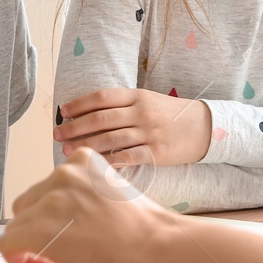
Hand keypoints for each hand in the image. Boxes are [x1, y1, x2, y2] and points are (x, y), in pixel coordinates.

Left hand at [0, 147, 172, 262]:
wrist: (156, 248)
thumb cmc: (147, 233)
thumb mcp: (112, 198)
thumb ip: (84, 202)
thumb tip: (63, 227)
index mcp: (84, 162)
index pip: (50, 188)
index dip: (58, 217)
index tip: (77, 234)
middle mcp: (63, 174)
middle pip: (29, 205)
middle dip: (44, 230)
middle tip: (71, 252)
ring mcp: (49, 201)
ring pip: (18, 226)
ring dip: (36, 247)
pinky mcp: (38, 229)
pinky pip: (8, 245)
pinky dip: (21, 261)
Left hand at [54, 88, 211, 167]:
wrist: (205, 127)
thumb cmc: (172, 114)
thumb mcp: (149, 100)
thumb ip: (124, 105)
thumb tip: (91, 113)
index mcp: (138, 96)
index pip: (102, 97)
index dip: (79, 104)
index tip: (62, 112)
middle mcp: (142, 112)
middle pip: (101, 118)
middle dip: (75, 127)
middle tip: (57, 134)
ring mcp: (149, 132)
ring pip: (110, 138)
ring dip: (86, 145)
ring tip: (68, 151)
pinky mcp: (157, 152)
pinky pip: (127, 157)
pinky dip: (108, 162)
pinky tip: (93, 166)